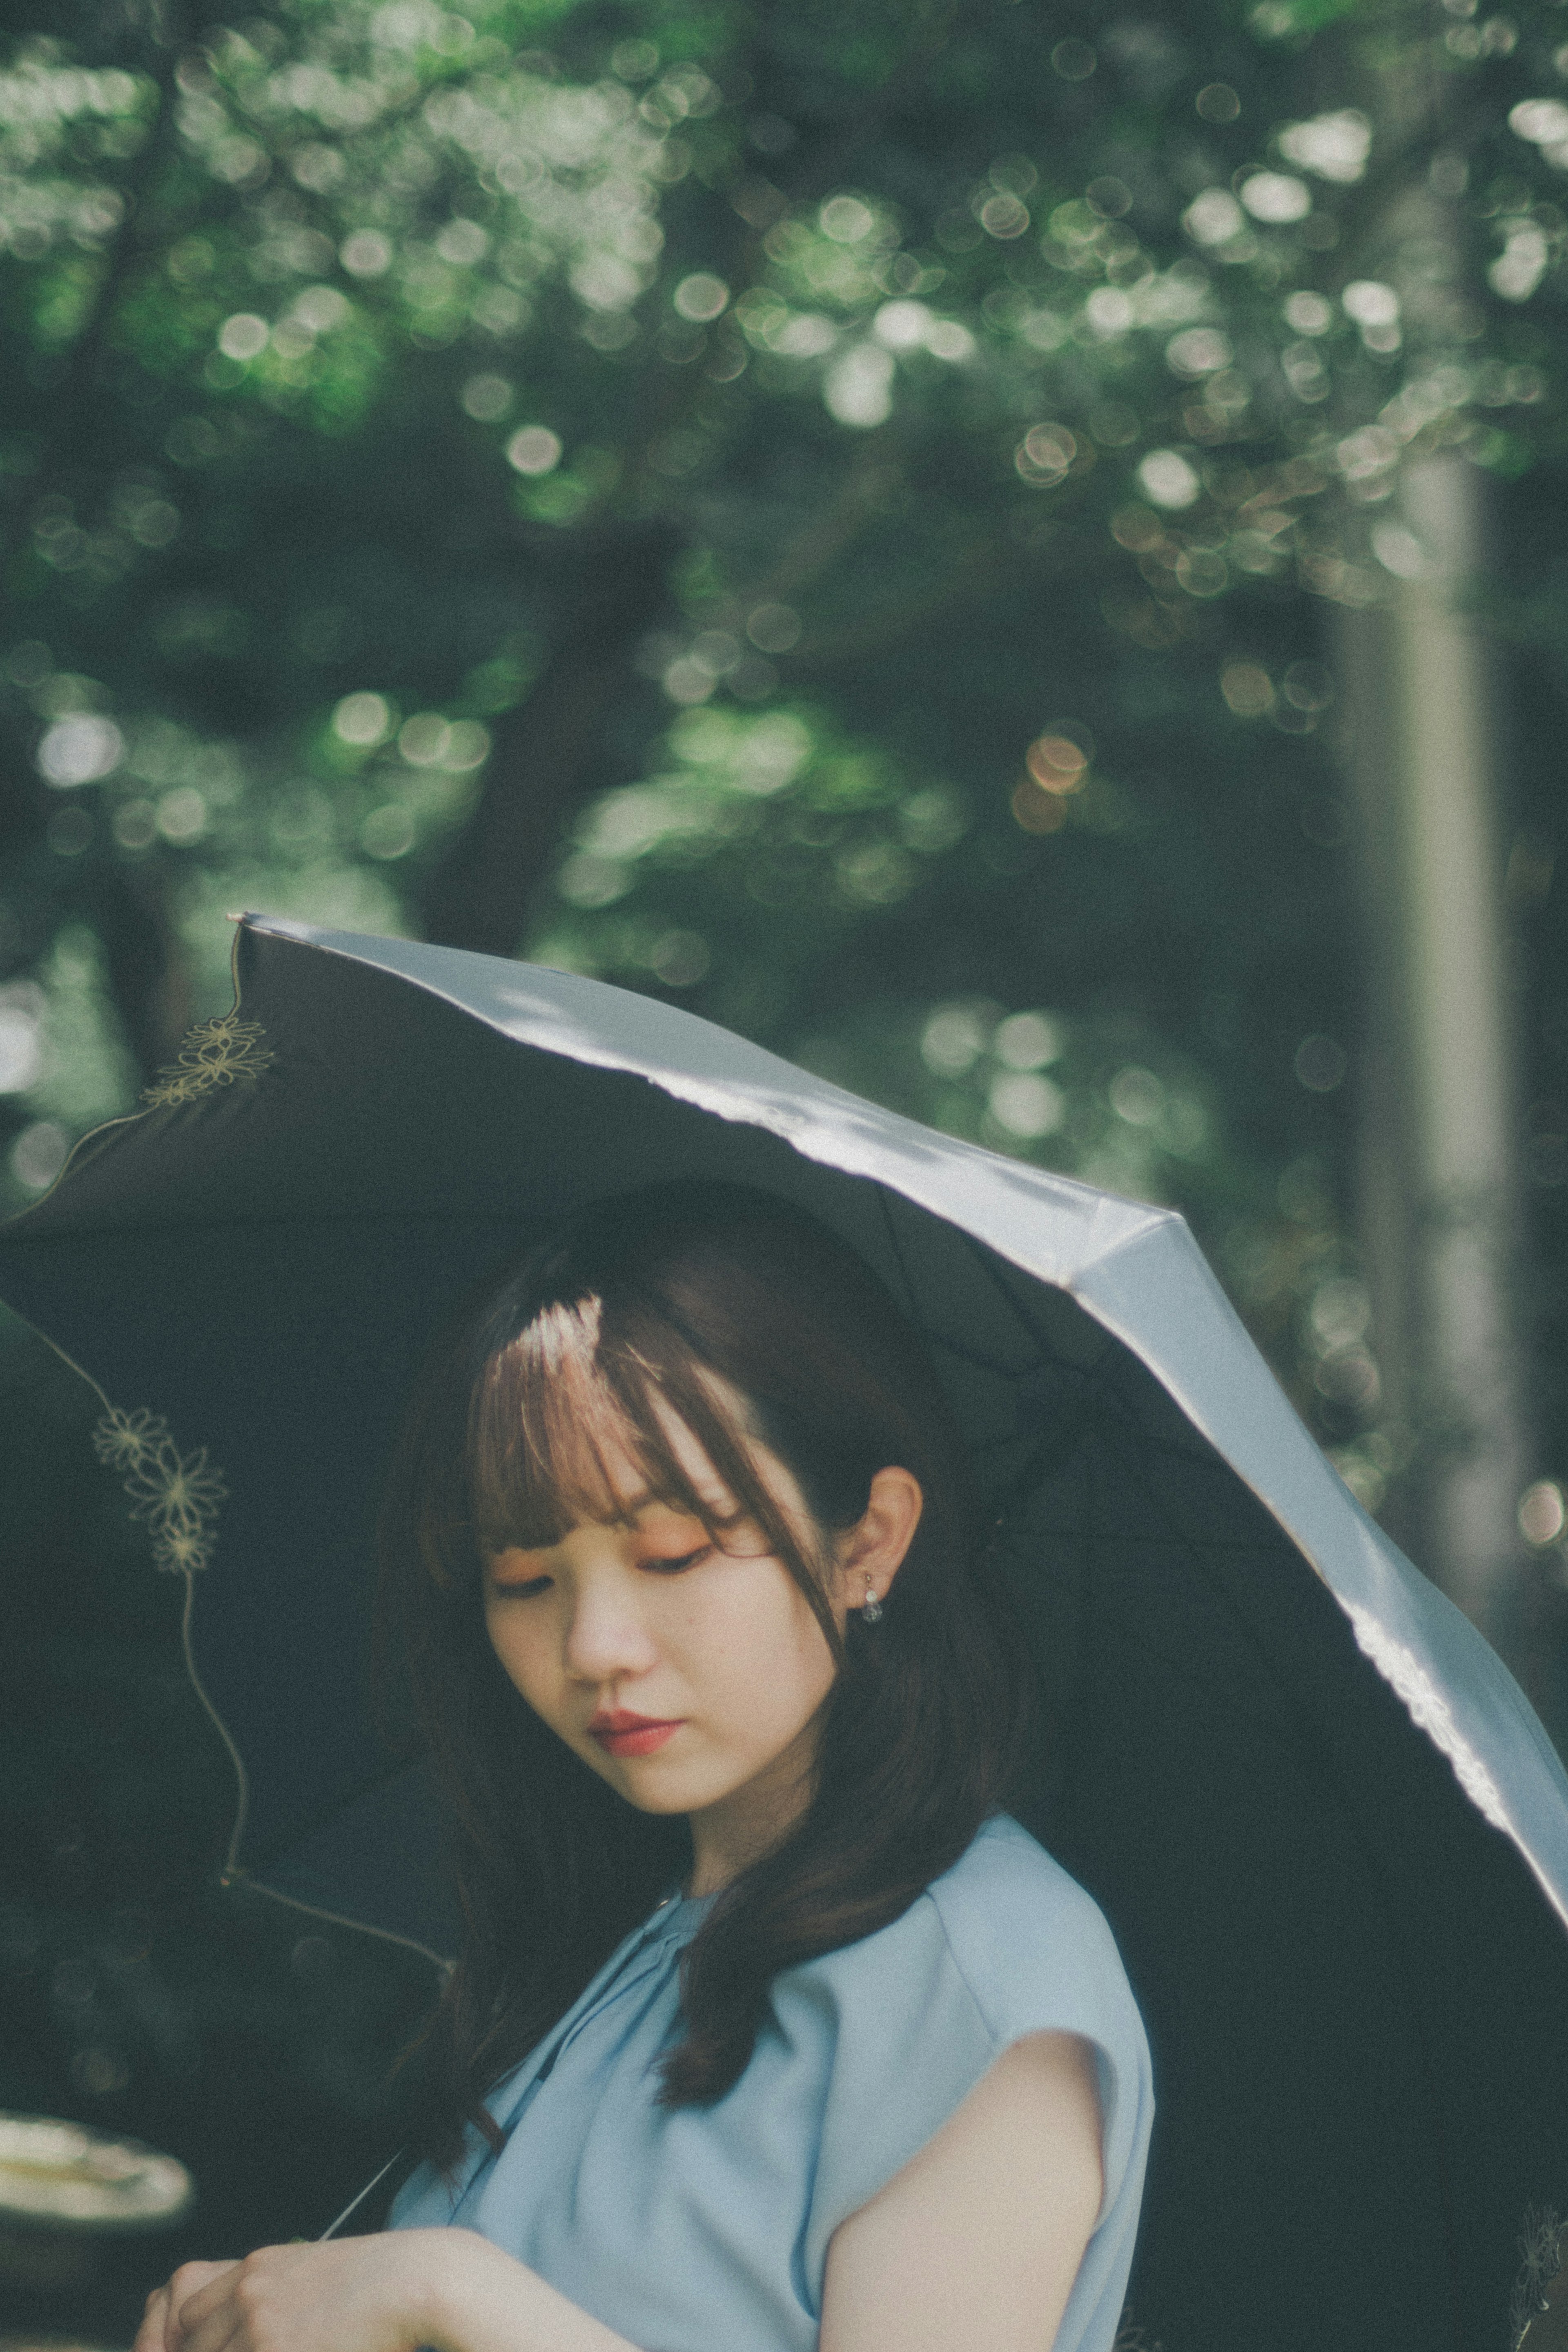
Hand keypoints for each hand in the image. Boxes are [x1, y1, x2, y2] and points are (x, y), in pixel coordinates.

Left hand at [133, 2233, 454, 2351]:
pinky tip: (294, 2351)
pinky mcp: (276, 2351)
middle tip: (256, 2348)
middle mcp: (249, 2292)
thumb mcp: (313, 2272)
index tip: (217, 2347)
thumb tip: (258, 2331)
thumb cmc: (375, 2279)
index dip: (198, 2340)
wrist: (412, 2280)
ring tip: (284, 2348)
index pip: (191, 2313)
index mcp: (257, 2268)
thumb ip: (276, 2295)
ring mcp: (258, 2325)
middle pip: (195, 2343)